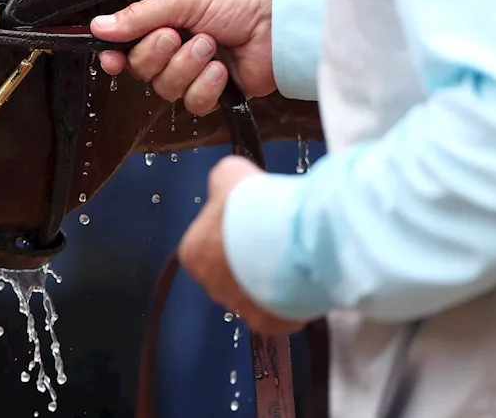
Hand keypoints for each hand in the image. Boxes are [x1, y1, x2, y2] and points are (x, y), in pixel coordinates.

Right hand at [90, 0, 276, 114]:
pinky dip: (207, 86)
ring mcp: (194, 71)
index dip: (115, 55)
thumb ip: (138, 16)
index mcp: (163, 20)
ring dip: (187, 67)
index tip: (111, 59)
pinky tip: (223, 69)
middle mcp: (175, 47)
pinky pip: (193, 102)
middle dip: (158, 54)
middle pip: (141, 69)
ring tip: (211, 46)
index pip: (126, 44)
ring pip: (166, 88)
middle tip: (177, 35)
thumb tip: (99, 26)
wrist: (282, 20)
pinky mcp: (215, 92)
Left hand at [178, 156, 303, 335]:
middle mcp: (209, 283)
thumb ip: (224, 182)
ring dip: (272, 281)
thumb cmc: (249, 205)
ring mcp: (238, 306)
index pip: (208, 246)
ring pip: (256, 295)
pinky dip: (291, 304)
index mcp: (193, 252)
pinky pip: (278, 316)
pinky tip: (301, 284)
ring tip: (293, 260)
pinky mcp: (266, 321)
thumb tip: (227, 182)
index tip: (253, 225)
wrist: (281, 234)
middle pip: (231, 273)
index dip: (233, 235)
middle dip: (252, 261)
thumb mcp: (229, 175)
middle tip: (276, 243)